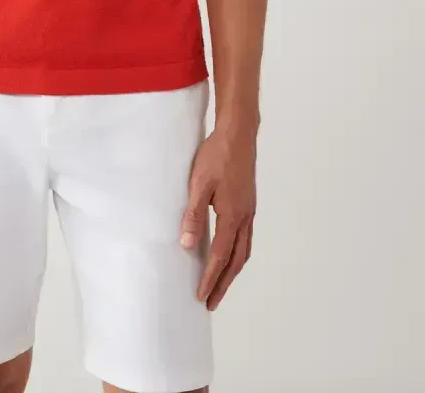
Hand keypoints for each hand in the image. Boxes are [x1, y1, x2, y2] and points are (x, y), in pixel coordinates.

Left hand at [179, 125, 256, 310]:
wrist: (238, 134)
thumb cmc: (217, 155)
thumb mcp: (199, 184)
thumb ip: (193, 215)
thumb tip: (187, 244)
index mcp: (232, 216)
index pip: (221, 257)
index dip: (211, 278)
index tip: (202, 297)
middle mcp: (245, 218)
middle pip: (237, 260)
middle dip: (224, 283)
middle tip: (212, 302)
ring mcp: (249, 211)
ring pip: (244, 250)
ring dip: (233, 270)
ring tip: (221, 284)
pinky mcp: (248, 203)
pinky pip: (246, 237)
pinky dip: (238, 253)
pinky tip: (230, 251)